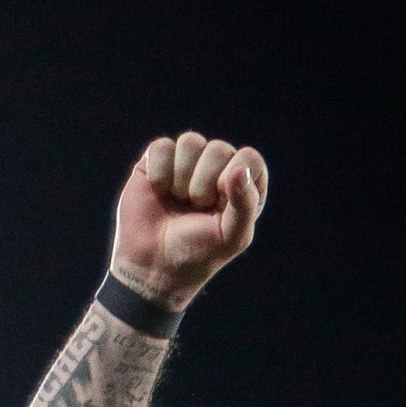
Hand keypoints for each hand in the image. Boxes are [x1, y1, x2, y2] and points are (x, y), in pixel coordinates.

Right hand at [110, 132, 267, 310]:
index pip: (250, 159)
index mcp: (242, 188)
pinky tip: (160, 191)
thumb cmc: (198, 253)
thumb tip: (240, 168)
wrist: (154, 264)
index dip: (235, 177)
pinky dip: (160, 172)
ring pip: (191, 142)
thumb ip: (245, 204)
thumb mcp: (231, 237)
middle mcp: (217, 170)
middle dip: (205, 183)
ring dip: (182, 177)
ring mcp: (187, 162)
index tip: (222, 202)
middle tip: (197, 208)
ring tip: (179, 201)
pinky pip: (162, 146)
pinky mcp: (158, 160)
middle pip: (219, 149)